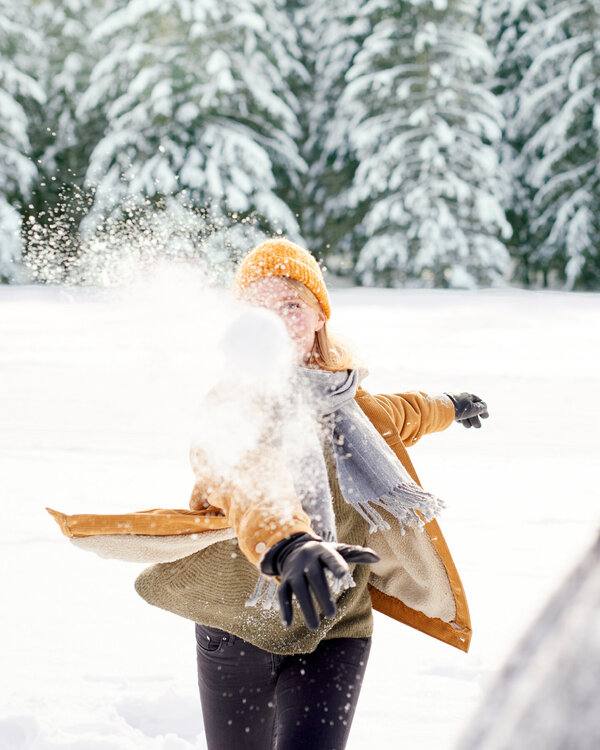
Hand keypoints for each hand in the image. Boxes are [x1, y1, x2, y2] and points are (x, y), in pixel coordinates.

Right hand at [260, 533, 379, 629]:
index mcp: (323, 551)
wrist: (293, 548)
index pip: (331, 558)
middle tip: (331, 615)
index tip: (344, 574)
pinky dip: (284, 608)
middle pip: (314, 577)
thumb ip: (357, 554)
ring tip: (315, 627)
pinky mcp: (285, 580)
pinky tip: (287, 624)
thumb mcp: (338, 551)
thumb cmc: (323, 554)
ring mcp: (294, 570)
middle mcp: (307, 560)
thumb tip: (377, 557)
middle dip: (322, 595)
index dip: (337, 565)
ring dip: (305, 607)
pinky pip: (282, 593)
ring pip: (298, 588)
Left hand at [446, 392, 488, 427]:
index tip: (485, 417)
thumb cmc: (459, 407)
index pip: (479, 401)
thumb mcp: (473, 408)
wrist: (440, 407)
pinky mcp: (449, 409)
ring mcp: (455, 404)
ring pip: (464, 413)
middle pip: (472, 409)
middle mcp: (462, 399)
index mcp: (468, 395)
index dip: (483, 409)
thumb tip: (485, 408)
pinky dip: (460, 419)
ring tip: (468, 426)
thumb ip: (481, 408)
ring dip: (468, 420)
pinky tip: (460, 422)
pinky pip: (457, 414)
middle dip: (475, 418)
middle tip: (478, 426)